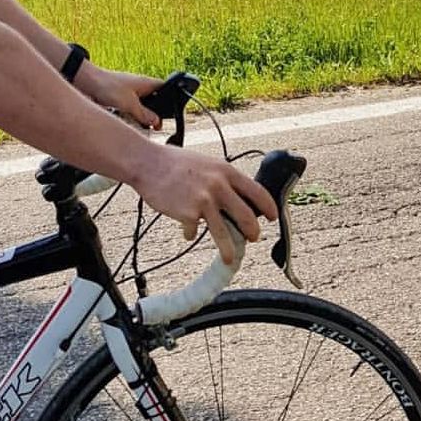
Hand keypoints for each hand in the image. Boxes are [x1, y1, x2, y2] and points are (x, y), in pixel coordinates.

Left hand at [76, 64, 164, 130]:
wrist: (86, 82)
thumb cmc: (108, 87)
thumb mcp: (130, 105)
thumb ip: (145, 114)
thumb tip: (156, 122)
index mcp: (146, 83)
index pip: (166, 89)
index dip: (170, 101)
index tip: (169, 116)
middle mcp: (139, 86)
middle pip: (154, 100)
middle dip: (154, 113)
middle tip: (153, 125)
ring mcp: (129, 91)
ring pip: (141, 105)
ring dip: (140, 115)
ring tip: (139, 124)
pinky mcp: (119, 96)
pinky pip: (129, 107)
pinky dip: (129, 115)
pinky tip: (125, 121)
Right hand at [130, 142, 278, 264]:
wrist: (147, 163)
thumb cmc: (175, 163)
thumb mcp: (206, 164)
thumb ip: (222, 180)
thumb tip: (237, 200)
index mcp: (226, 171)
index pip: (258, 192)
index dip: (269, 207)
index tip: (272, 217)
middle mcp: (218, 186)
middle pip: (246, 216)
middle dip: (252, 232)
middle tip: (253, 237)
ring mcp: (204, 201)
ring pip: (225, 233)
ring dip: (229, 249)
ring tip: (229, 258)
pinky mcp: (188, 214)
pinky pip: (194, 231)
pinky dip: (191, 233)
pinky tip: (187, 231)